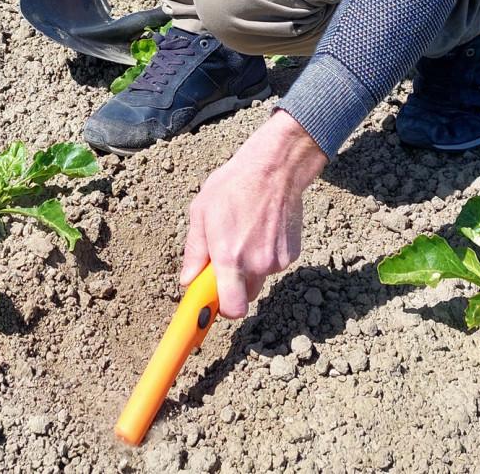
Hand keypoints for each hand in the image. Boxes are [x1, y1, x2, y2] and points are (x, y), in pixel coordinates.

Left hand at [180, 109, 326, 317]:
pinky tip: (261, 228)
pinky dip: (265, 254)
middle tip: (225, 259)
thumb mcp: (201, 212)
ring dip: (249, 266)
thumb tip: (187, 280)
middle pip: (244, 296)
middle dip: (233, 286)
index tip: (210, 306)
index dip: (221, 310)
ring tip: (245, 232)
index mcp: (230, 257)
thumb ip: (194, 251)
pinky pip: (273, 265)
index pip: (232, 308)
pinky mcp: (292, 255)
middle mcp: (256, 264)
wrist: (275, 168)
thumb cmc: (233, 186)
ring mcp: (277, 261)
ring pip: (259, 279)